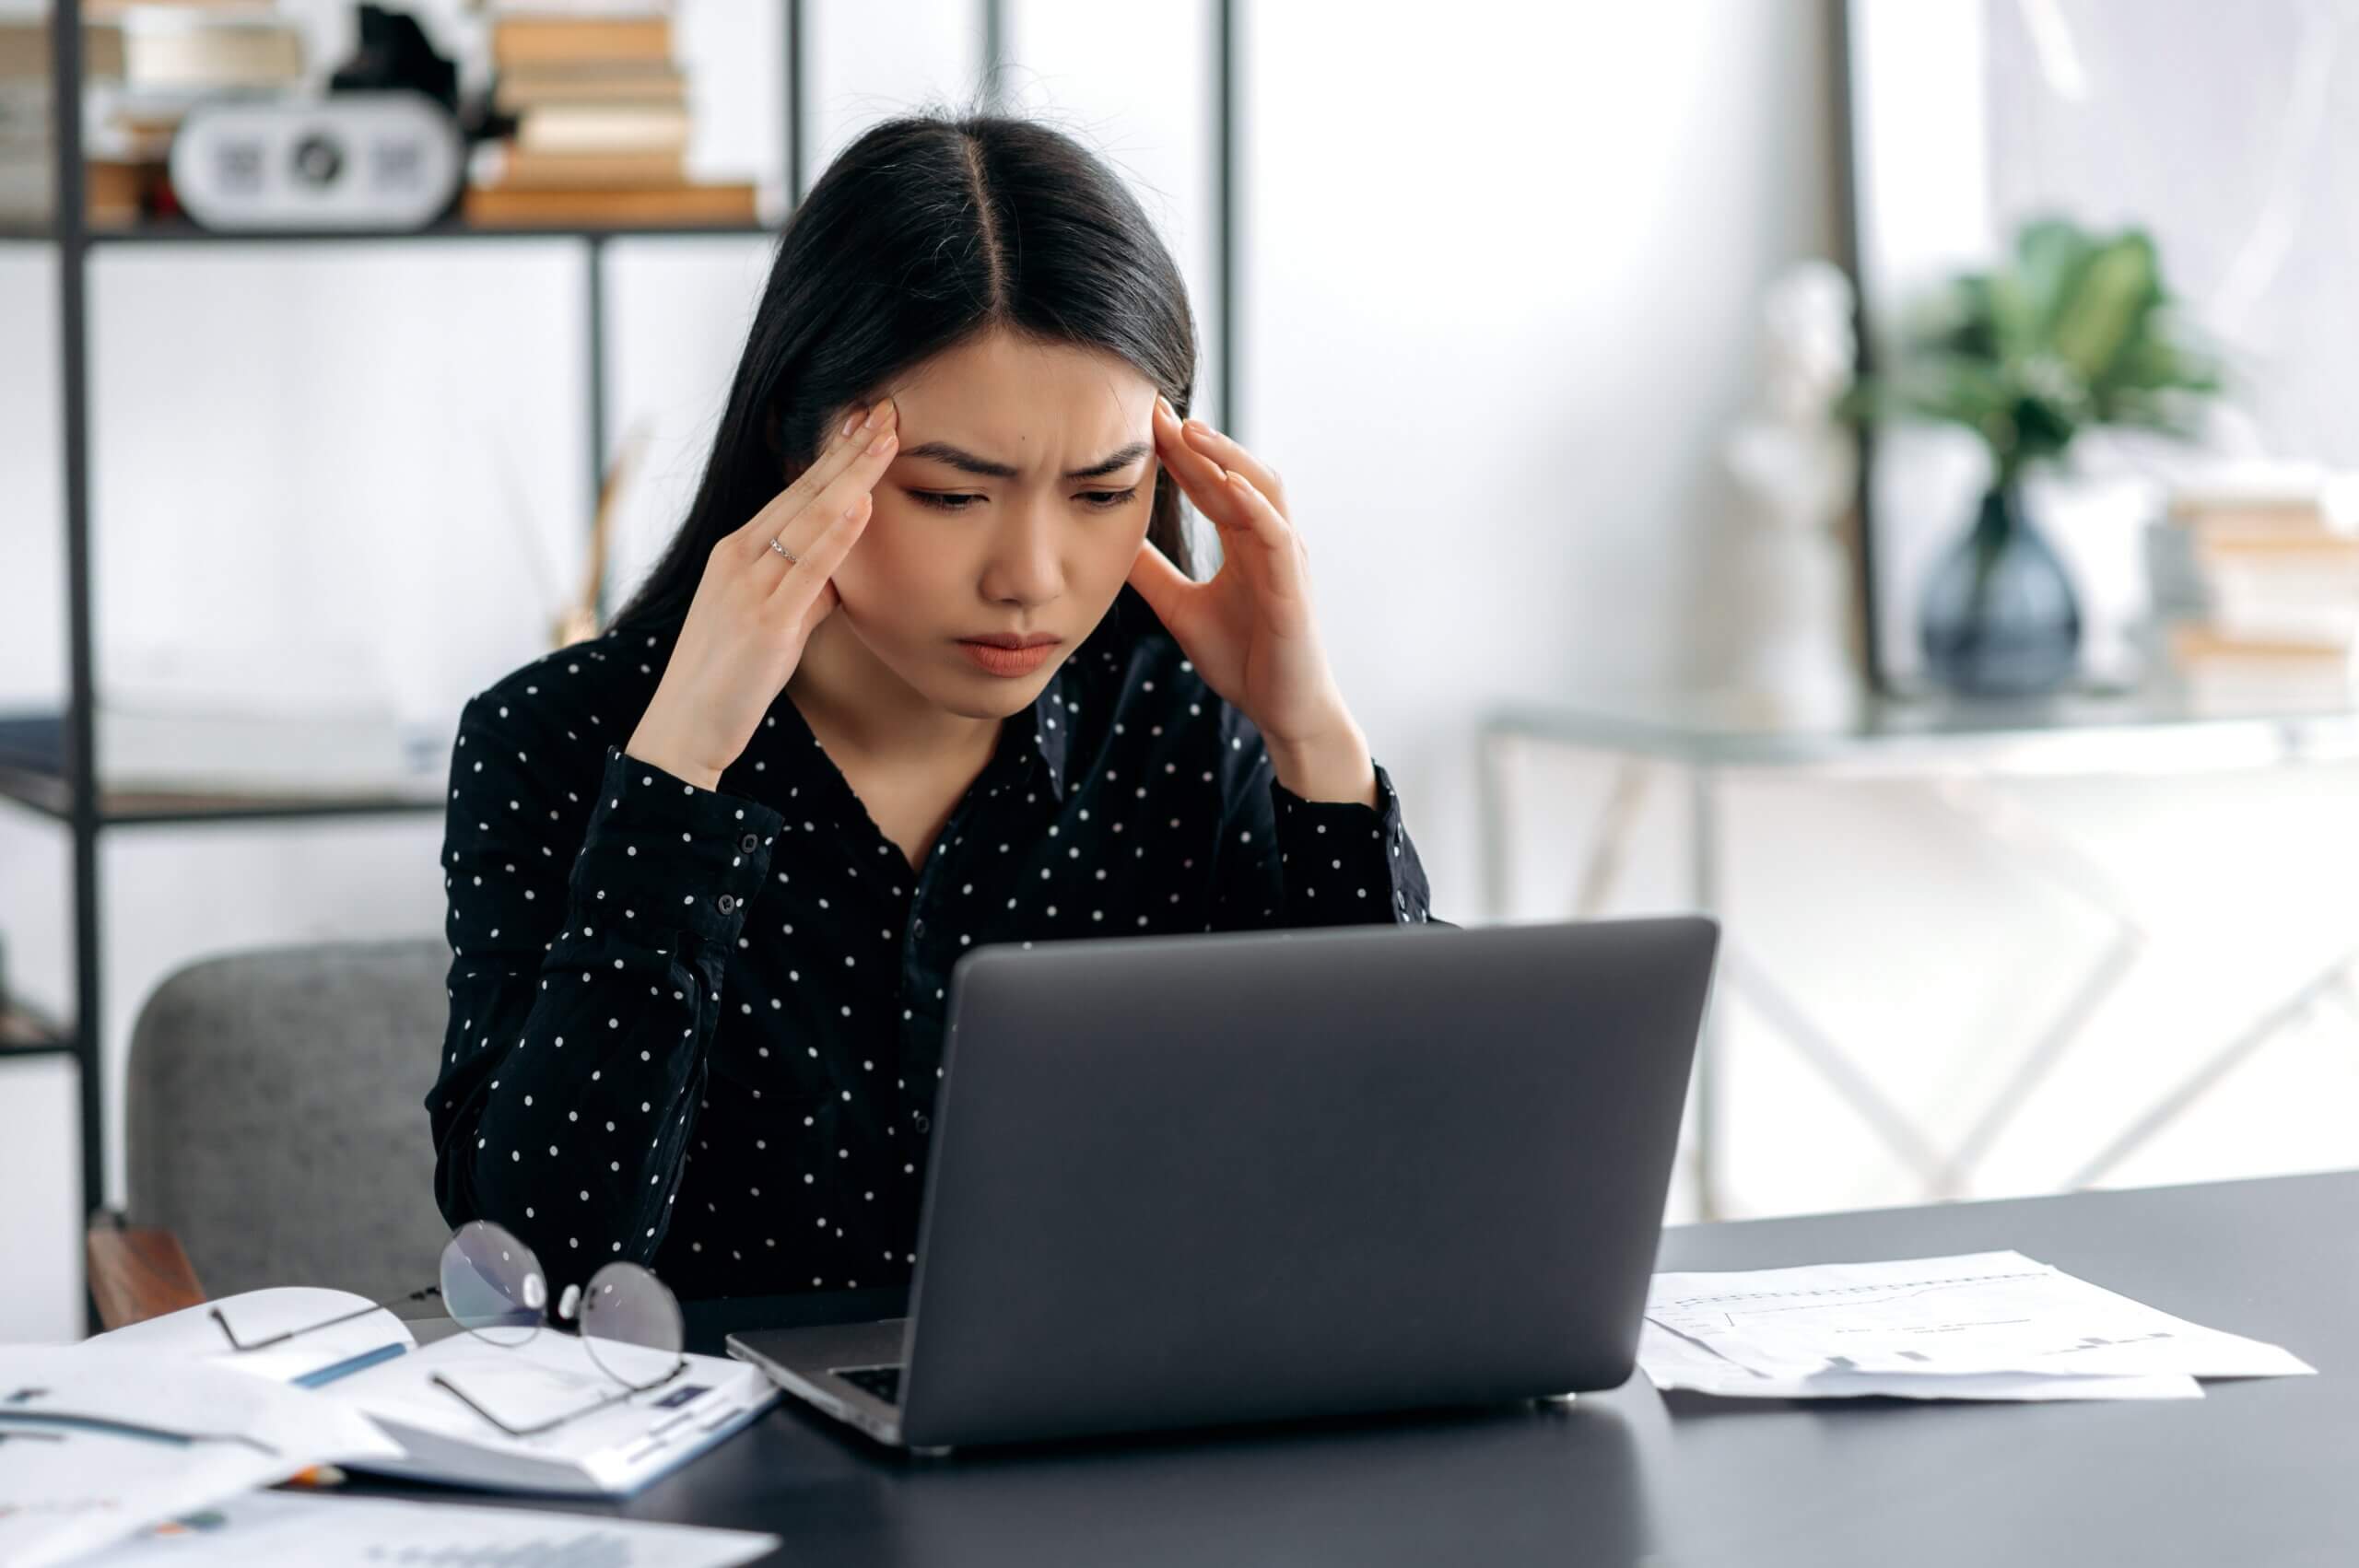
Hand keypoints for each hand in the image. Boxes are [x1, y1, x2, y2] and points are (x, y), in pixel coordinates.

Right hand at [625, 398, 898, 788]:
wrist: (685, 728)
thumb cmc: (731, 679)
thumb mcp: (774, 623)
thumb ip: (806, 593)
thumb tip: (840, 577)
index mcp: (737, 553)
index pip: (794, 492)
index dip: (833, 456)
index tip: (867, 423)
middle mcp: (738, 557)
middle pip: (803, 491)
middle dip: (847, 449)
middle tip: (885, 408)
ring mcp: (749, 587)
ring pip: (808, 517)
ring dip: (851, 474)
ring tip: (886, 436)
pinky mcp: (765, 622)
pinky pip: (807, 567)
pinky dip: (836, 532)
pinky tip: (862, 502)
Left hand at [1126, 396, 1358, 754]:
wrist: (1282, 710)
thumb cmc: (1244, 660)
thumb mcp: (1179, 609)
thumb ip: (1152, 574)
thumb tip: (1111, 542)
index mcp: (1243, 541)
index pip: (1209, 482)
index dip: (1177, 451)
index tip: (1141, 421)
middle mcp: (1268, 538)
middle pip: (1233, 471)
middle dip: (1195, 440)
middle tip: (1154, 408)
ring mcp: (1286, 556)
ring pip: (1263, 487)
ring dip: (1228, 456)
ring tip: (1190, 431)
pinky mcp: (1294, 583)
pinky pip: (1278, 532)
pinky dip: (1256, 504)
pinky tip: (1229, 485)